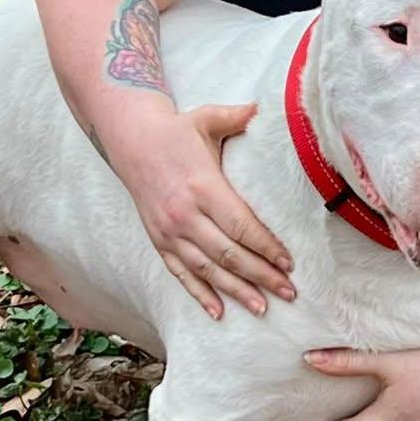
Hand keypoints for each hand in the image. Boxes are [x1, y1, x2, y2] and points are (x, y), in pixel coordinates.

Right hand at [134, 102, 294, 319]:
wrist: (130, 140)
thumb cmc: (176, 130)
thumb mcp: (208, 118)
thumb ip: (239, 116)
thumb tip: (267, 108)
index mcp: (203, 186)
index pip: (241, 225)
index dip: (266, 247)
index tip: (289, 262)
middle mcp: (185, 214)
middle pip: (228, 254)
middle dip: (261, 276)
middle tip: (288, 292)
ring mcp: (169, 231)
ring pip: (207, 270)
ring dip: (236, 291)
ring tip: (262, 307)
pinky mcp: (158, 241)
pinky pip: (181, 274)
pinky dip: (200, 294)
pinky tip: (219, 312)